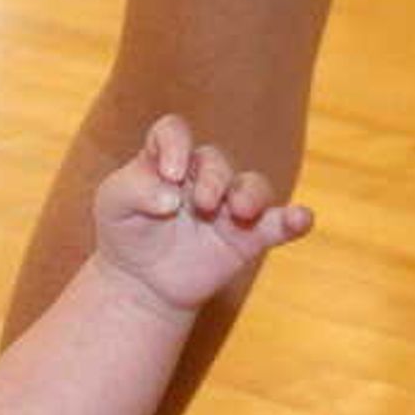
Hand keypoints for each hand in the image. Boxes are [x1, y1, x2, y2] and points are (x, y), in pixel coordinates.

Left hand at [90, 114, 313, 316]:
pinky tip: (301, 219)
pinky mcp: (249, 236)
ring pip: (252, 186)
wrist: (141, 283)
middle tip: (201, 204)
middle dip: (212, 178)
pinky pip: (279, 223)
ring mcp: (229, 206)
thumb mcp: (112, 205)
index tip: (170, 174)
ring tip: (240, 212)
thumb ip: (134, 188)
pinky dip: (294, 219)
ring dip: (249, 194)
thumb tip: (172, 196)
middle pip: (215, 160)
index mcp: (166, 158)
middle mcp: (202, 175)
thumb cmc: (126, 232)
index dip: (174, 145)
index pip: (174, 132)